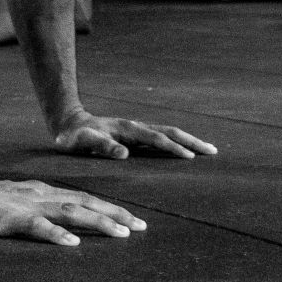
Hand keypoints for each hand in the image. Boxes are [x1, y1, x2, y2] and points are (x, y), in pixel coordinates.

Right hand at [0, 172, 146, 243]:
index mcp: (38, 191)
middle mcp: (37, 195)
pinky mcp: (6, 218)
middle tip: (142, 227)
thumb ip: (33, 211)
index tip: (134, 221)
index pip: (82, 198)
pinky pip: (35, 226)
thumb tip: (58, 225)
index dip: (109, 208)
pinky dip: (56, 234)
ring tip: (121, 234)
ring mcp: (23, 205)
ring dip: (97, 222)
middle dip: (115, 214)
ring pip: (69, 211)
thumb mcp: (10, 204)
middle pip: (84, 202)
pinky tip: (72, 244)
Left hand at [53, 111, 216, 159]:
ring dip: (189, 141)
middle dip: (192, 141)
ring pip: (169, 133)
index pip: (156, 138)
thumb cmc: (74, 136)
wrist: (69, 124)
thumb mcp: (82, 142)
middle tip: (213, 151)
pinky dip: (178, 143)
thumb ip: (100, 146)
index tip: (191, 157)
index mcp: (127, 129)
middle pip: (170, 132)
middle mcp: (136, 127)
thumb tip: (124, 154)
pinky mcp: (136, 136)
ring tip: (208, 150)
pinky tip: (186, 151)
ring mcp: (138, 131)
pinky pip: (162, 139)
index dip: (173, 148)